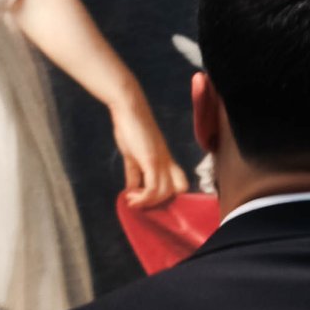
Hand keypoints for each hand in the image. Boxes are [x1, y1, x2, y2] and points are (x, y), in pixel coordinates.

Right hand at [111, 81, 185, 208]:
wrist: (128, 108)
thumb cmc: (130, 127)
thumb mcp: (132, 155)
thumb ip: (133, 173)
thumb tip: (131, 190)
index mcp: (166, 159)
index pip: (180, 181)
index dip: (169, 193)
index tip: (148, 199)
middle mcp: (167, 161)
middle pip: (179, 188)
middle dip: (159, 201)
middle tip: (139, 201)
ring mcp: (160, 160)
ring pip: (165, 191)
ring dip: (147, 202)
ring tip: (131, 200)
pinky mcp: (151, 159)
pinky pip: (153, 187)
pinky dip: (142, 197)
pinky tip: (129, 195)